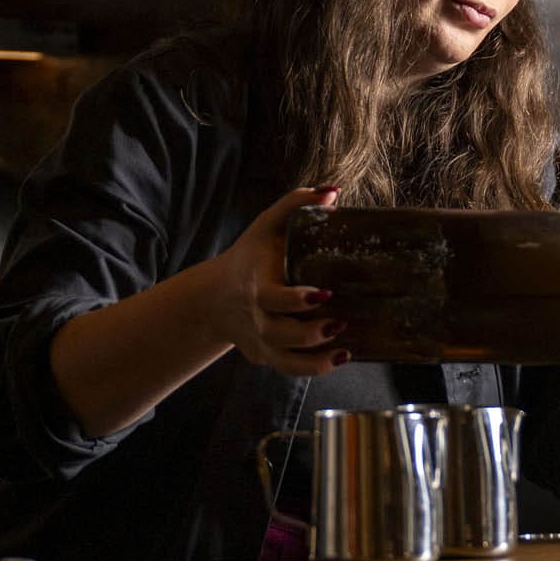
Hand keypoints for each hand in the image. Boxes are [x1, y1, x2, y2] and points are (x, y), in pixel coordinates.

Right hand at [211, 185, 350, 377]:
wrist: (214, 296)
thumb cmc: (250, 255)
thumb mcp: (267, 225)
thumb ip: (296, 203)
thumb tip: (334, 191)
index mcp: (256, 287)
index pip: (273, 299)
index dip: (298, 301)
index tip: (324, 294)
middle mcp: (256, 318)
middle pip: (281, 334)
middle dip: (312, 333)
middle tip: (341, 322)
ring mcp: (260, 341)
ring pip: (286, 360)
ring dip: (317, 360)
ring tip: (345, 349)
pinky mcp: (265, 356)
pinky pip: (288, 369)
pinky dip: (313, 369)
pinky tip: (340, 357)